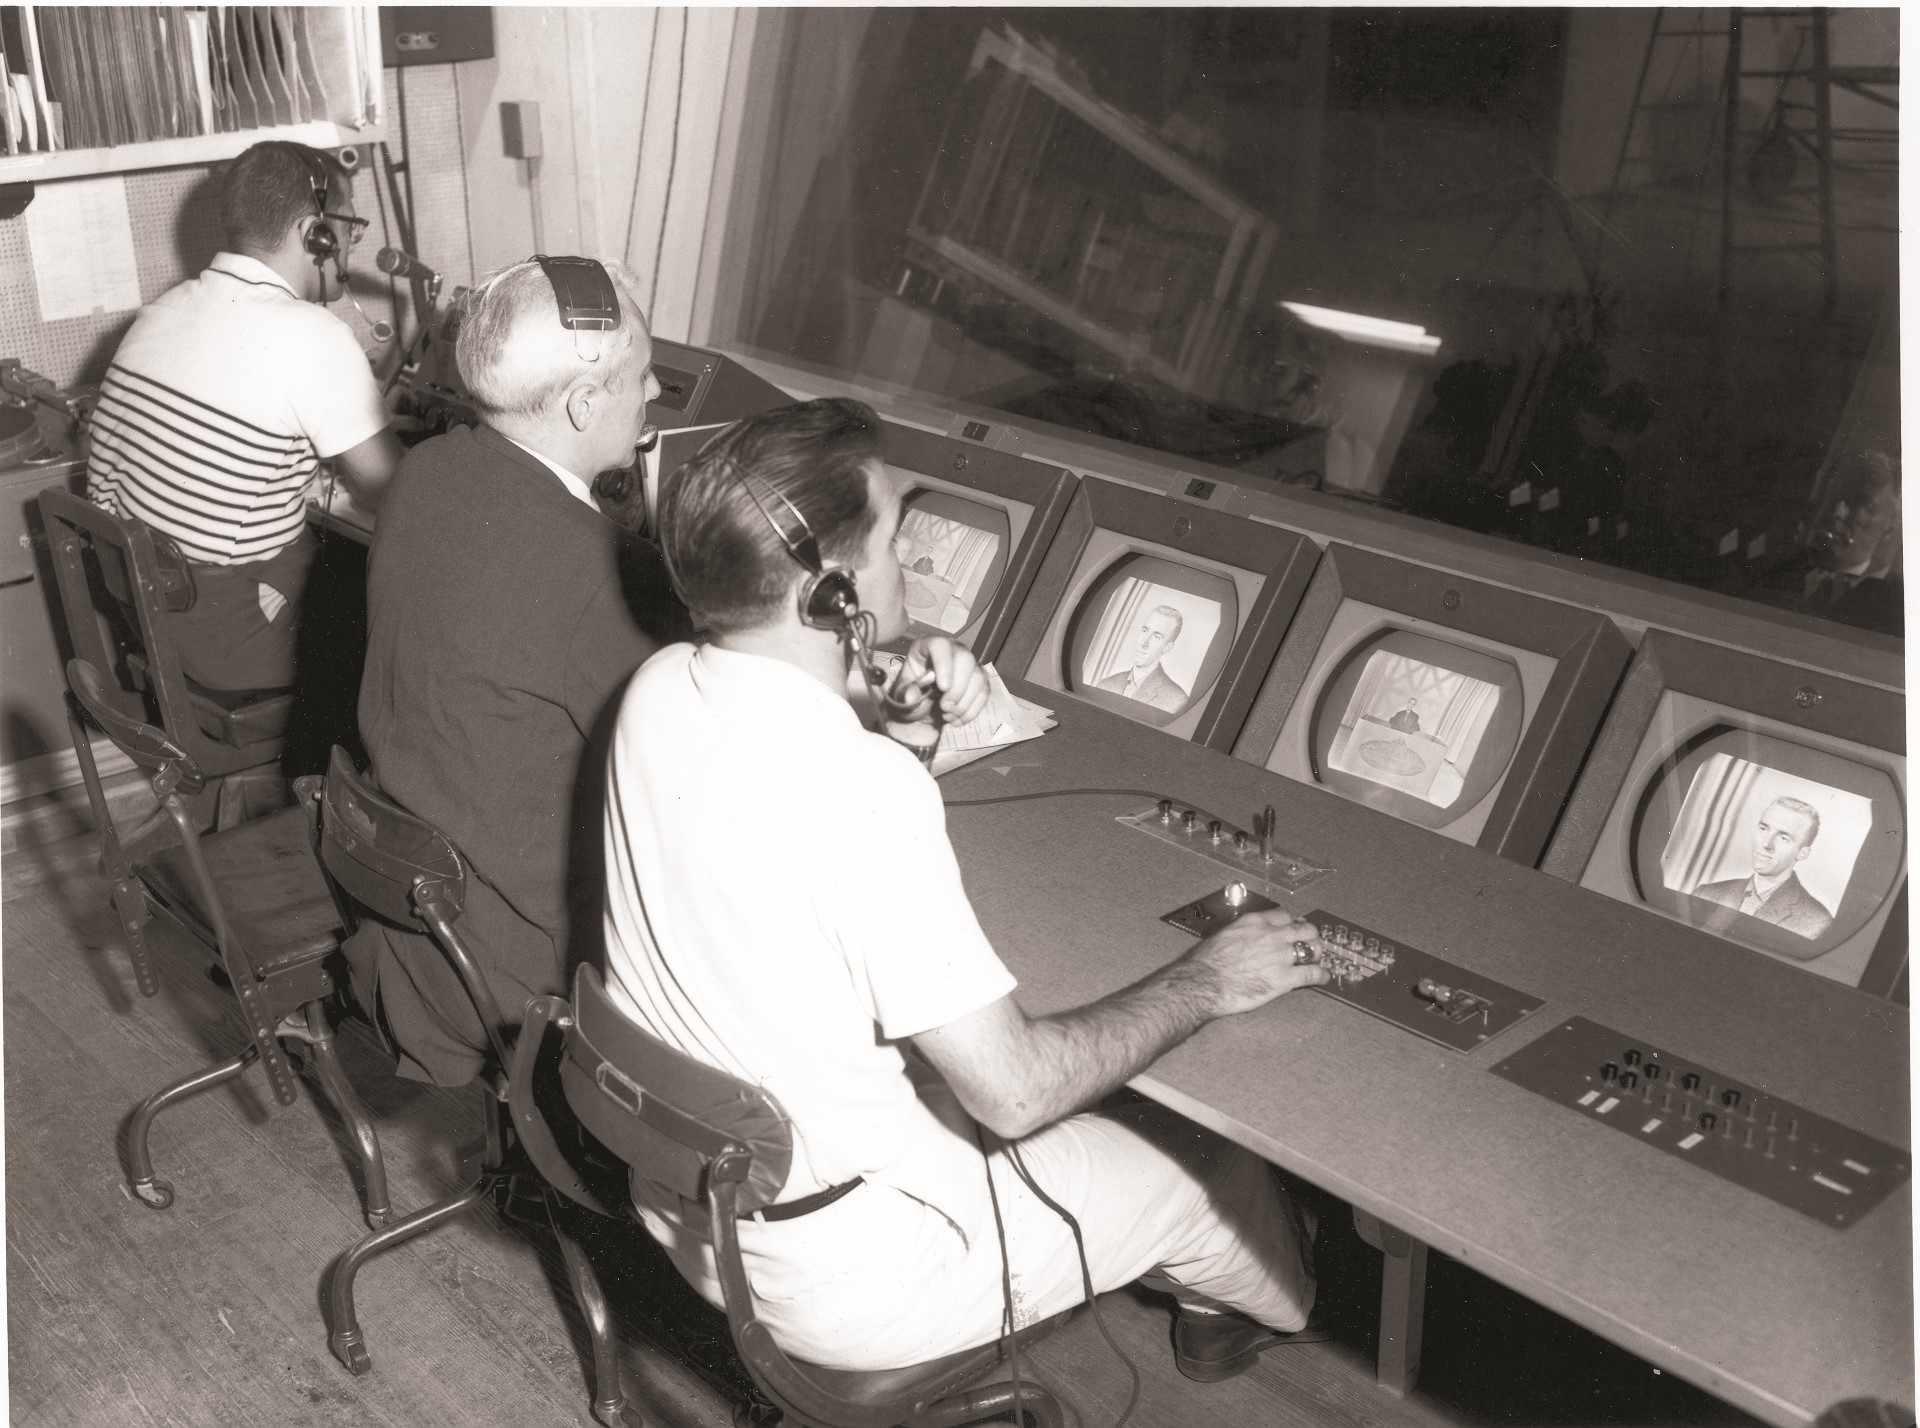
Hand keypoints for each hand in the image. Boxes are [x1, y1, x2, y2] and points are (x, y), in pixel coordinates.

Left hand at [888, 636, 990, 725]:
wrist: (922, 704)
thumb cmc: (911, 692)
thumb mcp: (900, 693)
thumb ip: (905, 693)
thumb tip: (911, 696)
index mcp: (928, 646)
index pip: (940, 646)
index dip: (944, 665)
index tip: (943, 688)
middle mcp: (952, 650)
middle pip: (965, 660)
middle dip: (957, 689)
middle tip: (945, 708)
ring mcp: (969, 664)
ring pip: (978, 678)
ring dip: (964, 703)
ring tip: (947, 716)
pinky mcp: (979, 680)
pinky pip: (984, 693)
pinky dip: (971, 711)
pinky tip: (957, 720)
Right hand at [1182, 909, 1329, 1016]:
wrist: (1203, 983)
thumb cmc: (1206, 963)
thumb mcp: (1223, 935)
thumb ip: (1242, 934)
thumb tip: (1246, 939)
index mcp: (1255, 922)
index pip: (1284, 915)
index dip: (1292, 923)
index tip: (1293, 928)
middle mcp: (1272, 935)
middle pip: (1305, 929)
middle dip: (1309, 936)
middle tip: (1309, 943)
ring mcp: (1281, 956)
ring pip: (1312, 948)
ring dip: (1317, 954)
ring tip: (1316, 959)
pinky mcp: (1285, 979)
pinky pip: (1312, 974)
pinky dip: (1321, 975)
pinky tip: (1322, 977)